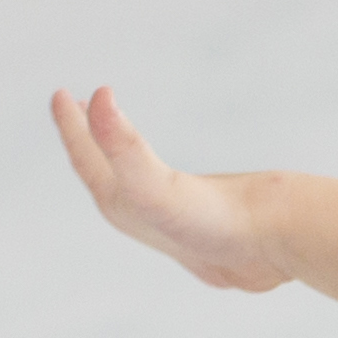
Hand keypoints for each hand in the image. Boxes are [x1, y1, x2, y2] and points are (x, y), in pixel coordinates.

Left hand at [47, 85, 282, 292]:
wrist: (275, 244)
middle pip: (104, 175)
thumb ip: (120, 143)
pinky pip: (168, 199)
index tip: (62, 93)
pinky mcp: (207, 230)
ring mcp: (177, 229)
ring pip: (134, 188)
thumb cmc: (213, 222)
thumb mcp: (153, 183)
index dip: (71, 125)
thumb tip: (98, 97)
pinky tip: (171, 184)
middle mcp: (145, 223)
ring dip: (120, 161)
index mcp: (125, 211)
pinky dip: (157, 179)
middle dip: (89, 142)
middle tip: (79, 106)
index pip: (86, 160)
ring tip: (117, 140)